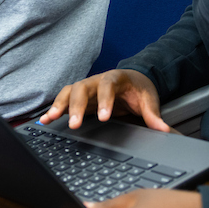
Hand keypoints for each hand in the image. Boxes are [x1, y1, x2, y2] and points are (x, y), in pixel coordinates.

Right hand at [41, 69, 169, 131]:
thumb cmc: (138, 89)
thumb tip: (163, 129)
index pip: (108, 86)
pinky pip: (63, 100)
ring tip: (51, 119)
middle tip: (74, 125)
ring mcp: (86, 87)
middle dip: (77, 106)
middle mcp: (97, 80)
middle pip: (83, 88)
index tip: (104, 117)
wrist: (132, 79)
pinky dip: (53, 109)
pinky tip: (44, 120)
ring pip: (69, 92)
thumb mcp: (148, 99)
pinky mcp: (79, 97)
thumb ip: (153, 114)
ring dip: (60, 105)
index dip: (104, 100)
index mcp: (115, 78)